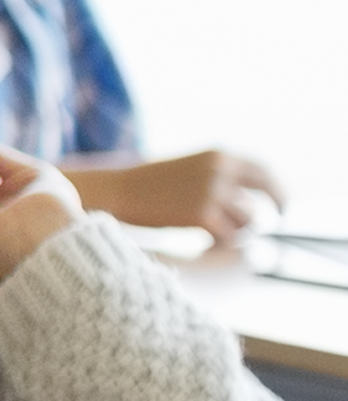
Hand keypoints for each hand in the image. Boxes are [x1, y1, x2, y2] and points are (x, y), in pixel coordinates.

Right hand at [85, 146, 287, 243]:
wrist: (117, 190)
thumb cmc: (150, 184)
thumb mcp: (192, 169)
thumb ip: (222, 177)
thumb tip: (255, 202)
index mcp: (219, 155)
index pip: (264, 171)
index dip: (277, 190)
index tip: (281, 207)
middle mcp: (221, 171)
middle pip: (263, 196)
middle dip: (268, 212)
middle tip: (265, 225)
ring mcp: (213, 192)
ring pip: (245, 221)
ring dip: (233, 231)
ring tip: (209, 232)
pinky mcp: (202, 215)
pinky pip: (228, 237)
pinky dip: (219, 244)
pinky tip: (203, 245)